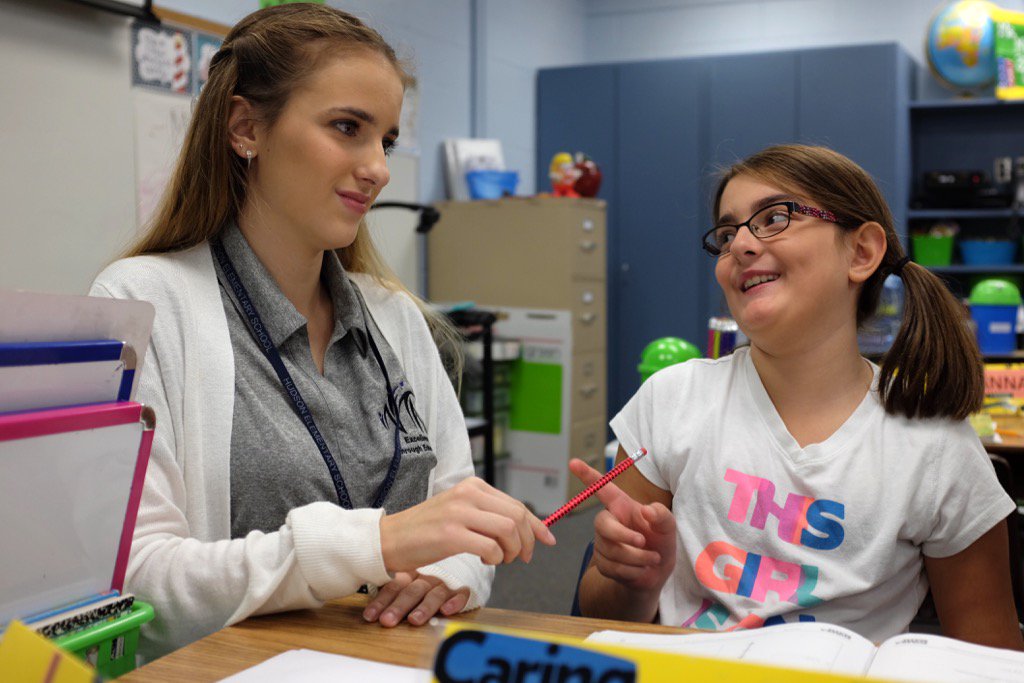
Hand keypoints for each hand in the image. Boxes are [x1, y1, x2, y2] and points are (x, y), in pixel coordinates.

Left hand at [362, 572, 469, 626]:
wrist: (448, 563)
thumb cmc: (415, 586)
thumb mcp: (399, 586)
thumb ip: (387, 596)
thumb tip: (366, 612)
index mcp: (408, 575)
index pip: (393, 586)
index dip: (381, 602)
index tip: (370, 616)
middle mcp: (425, 579)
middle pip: (412, 591)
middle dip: (399, 607)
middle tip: (388, 621)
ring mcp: (442, 585)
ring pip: (434, 594)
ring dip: (424, 607)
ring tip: (414, 620)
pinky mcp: (459, 591)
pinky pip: (461, 594)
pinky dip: (455, 601)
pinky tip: (447, 610)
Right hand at [379, 477, 555, 572]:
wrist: (390, 538)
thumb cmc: (426, 530)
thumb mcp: (460, 511)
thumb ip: (488, 514)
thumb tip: (524, 528)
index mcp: (473, 486)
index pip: (516, 504)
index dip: (537, 525)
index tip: (548, 540)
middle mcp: (468, 494)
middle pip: (517, 516)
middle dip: (527, 541)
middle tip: (522, 558)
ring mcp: (459, 513)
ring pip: (508, 530)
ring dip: (512, 551)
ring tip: (500, 559)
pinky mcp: (451, 535)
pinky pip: (490, 547)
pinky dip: (495, 559)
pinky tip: (483, 560)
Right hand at [568, 458, 675, 593]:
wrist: (657, 572)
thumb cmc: (661, 541)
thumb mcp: (668, 526)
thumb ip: (662, 515)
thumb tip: (647, 510)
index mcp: (621, 506)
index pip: (601, 489)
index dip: (587, 476)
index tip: (573, 462)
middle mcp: (608, 522)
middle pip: (602, 524)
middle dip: (623, 535)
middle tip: (643, 542)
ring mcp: (602, 543)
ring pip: (612, 550)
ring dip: (638, 558)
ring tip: (652, 558)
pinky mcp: (602, 563)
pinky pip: (614, 567)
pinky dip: (633, 571)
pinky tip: (641, 569)